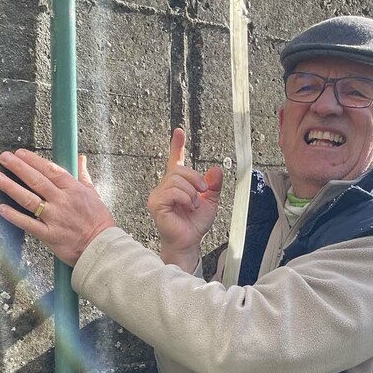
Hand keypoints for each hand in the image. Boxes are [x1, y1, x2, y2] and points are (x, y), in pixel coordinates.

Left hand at [0, 148, 115, 267]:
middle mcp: (62, 201)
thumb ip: (83, 175)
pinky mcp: (49, 235)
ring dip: (11, 187)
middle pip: (36, 180)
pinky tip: (1, 208)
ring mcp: (54, 218)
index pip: (50, 169)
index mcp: (73, 189)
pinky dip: (14, 216)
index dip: (33, 160)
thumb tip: (81, 158)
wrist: (101, 247)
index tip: (20, 153)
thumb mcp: (94, 194)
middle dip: (18, 167)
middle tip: (4, 158)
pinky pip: (28, 224)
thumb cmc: (99, 221)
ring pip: (29, 199)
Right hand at [147, 127, 222, 269]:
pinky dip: (186, 198)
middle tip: (202, 192)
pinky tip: (188, 207)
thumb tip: (216, 169)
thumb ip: (213, 185)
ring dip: (192, 192)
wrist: (190, 241)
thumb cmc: (195, 225)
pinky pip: (173, 191)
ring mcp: (158, 195)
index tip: (179, 131)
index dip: (177, 145)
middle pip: (180, 170)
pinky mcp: (156, 204)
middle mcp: (165, 187)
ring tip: (193, 205)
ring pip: (177, 180)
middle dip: (196, 179)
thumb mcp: (210, 201)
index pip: (176, 160)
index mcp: (177, 184)